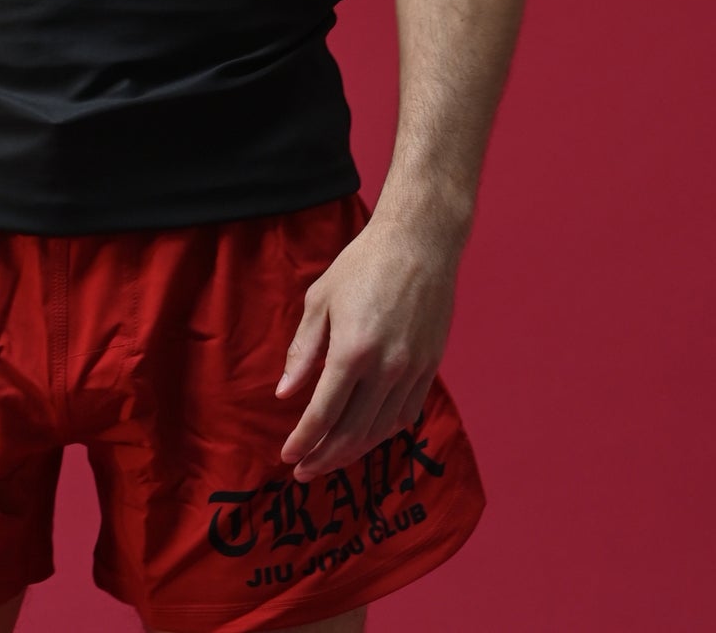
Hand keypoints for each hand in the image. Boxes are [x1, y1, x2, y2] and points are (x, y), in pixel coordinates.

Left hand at [274, 212, 460, 481]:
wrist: (418, 244)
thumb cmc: (362, 265)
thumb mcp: (320, 300)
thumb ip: (302, 351)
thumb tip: (284, 393)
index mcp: (353, 351)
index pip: (323, 413)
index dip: (303, 440)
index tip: (288, 456)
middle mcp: (386, 369)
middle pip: (352, 431)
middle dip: (324, 456)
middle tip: (304, 471)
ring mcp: (412, 371)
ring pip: (380, 430)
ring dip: (352, 451)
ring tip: (330, 460)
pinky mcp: (430, 367)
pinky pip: (405, 413)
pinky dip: (383, 432)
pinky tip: (366, 436)